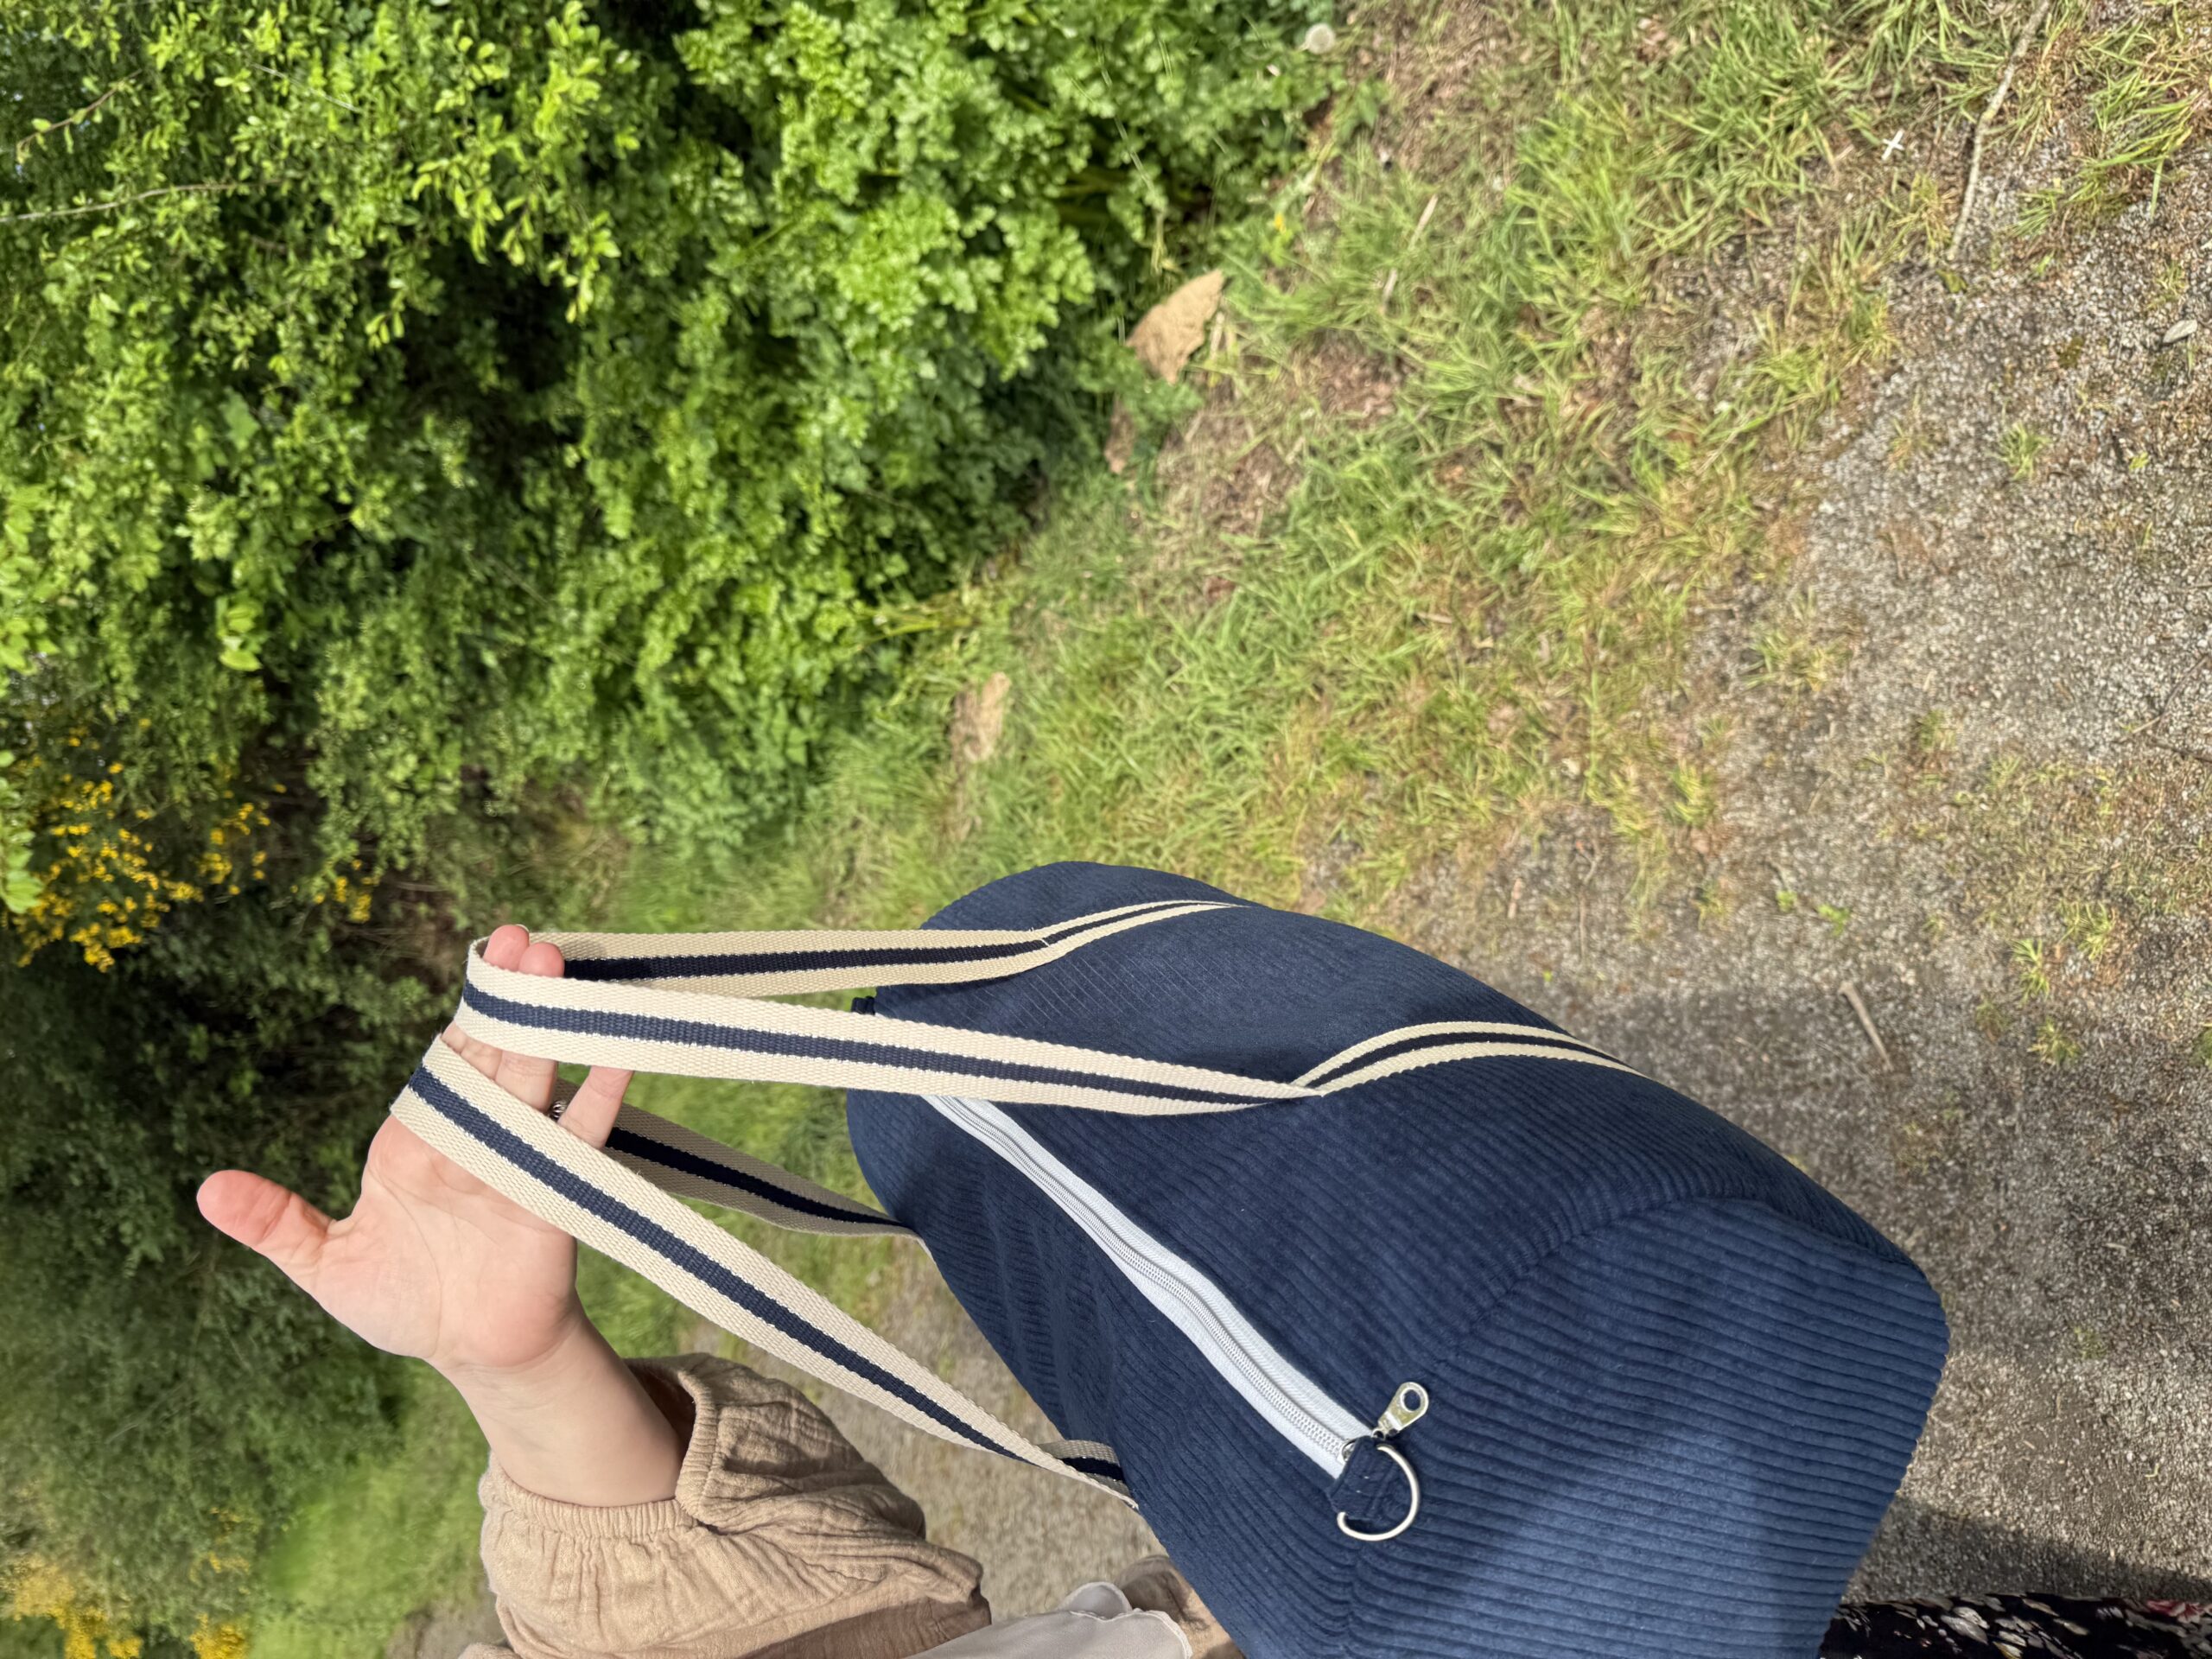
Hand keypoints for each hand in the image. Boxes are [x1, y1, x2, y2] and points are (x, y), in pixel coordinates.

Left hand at [198, 924, 632, 1377]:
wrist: (477, 1353)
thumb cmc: (404, 1303)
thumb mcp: (328, 1265)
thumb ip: (278, 1223)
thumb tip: (205, 1188)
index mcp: (417, 1142)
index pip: (441, 1065)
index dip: (465, 1014)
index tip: (488, 956)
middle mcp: (472, 1139)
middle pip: (491, 1056)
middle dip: (509, 999)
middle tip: (528, 941)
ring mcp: (518, 1161)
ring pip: (531, 1080)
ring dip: (547, 1028)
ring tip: (558, 972)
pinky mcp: (557, 1193)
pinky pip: (578, 1138)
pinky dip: (596, 1097)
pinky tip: (615, 1055)